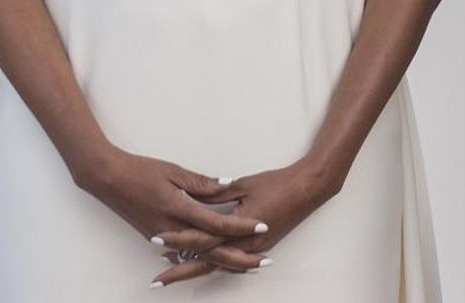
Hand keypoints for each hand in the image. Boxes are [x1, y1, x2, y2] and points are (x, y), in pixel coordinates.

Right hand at [74, 147, 267, 284]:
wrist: (108, 180)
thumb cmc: (141, 171)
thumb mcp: (174, 172)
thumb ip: (202, 183)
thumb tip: (227, 186)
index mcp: (179, 210)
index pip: (217, 223)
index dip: (241, 226)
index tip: (262, 226)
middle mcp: (173, 230)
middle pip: (212, 251)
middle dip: (239, 257)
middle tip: (264, 259)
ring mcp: (164, 237)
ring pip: (199, 257)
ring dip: (224, 261)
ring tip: (247, 264)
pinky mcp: (158, 237)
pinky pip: (186, 253)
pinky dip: (203, 259)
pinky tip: (216, 260)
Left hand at [150, 159, 334, 285]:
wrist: (307, 189)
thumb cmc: (278, 184)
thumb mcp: (244, 184)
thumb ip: (218, 192)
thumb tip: (196, 196)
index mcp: (238, 228)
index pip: (201, 239)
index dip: (177, 240)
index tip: (157, 240)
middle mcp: (244, 245)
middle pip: (205, 263)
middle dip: (180, 271)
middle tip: (158, 280)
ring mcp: (252, 249)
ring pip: (218, 265)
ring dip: (195, 269)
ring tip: (173, 270)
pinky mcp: (259, 247)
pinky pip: (231, 262)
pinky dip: (214, 264)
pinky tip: (203, 265)